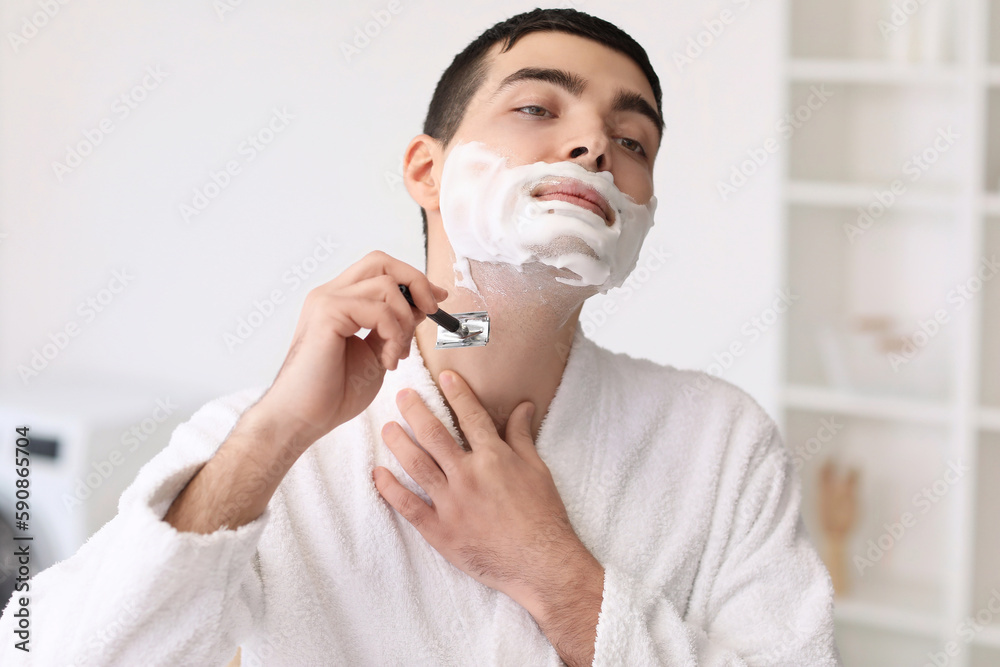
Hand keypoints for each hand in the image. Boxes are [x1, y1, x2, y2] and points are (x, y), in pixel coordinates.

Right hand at [255, 250, 446, 451]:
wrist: (303, 418)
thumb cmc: (334, 392)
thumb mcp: (377, 353)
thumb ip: (394, 327)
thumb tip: (422, 305)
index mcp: (340, 301)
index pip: (380, 269)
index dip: (413, 280)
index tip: (436, 301)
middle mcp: (331, 294)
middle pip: (381, 261)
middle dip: (415, 282)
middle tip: (430, 311)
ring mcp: (326, 300)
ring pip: (386, 285)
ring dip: (404, 322)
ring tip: (397, 355)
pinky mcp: (327, 313)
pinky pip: (379, 310)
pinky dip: (393, 335)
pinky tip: (387, 362)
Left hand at [372, 370, 585, 610]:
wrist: (541, 564)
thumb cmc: (544, 516)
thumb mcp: (538, 470)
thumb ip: (522, 436)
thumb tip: (523, 405)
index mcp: (494, 458)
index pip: (471, 416)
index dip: (457, 393)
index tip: (443, 376)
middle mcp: (469, 475)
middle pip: (434, 434)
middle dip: (415, 410)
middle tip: (401, 395)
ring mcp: (452, 503)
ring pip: (416, 464)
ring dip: (398, 442)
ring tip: (387, 428)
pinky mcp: (440, 531)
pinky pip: (408, 506)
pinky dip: (389, 489)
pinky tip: (377, 474)